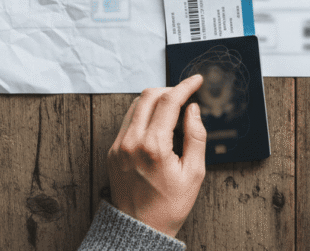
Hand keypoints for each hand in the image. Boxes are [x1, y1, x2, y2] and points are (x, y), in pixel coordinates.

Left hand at [108, 74, 206, 238]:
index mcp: (153, 146)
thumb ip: (196, 137)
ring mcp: (118, 145)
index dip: (185, 86)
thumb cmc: (169, 205)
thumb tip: (193, 110)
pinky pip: (128, 121)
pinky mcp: (112, 151)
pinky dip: (144, 114)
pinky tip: (158, 125)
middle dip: (170, 90)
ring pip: (136, 105)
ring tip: (173, 111)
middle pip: (149, 96)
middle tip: (186, 95)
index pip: (169, 102)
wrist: (140, 227)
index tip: (196, 80)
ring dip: (155, 100)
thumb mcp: (194, 173)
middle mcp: (131, 141)